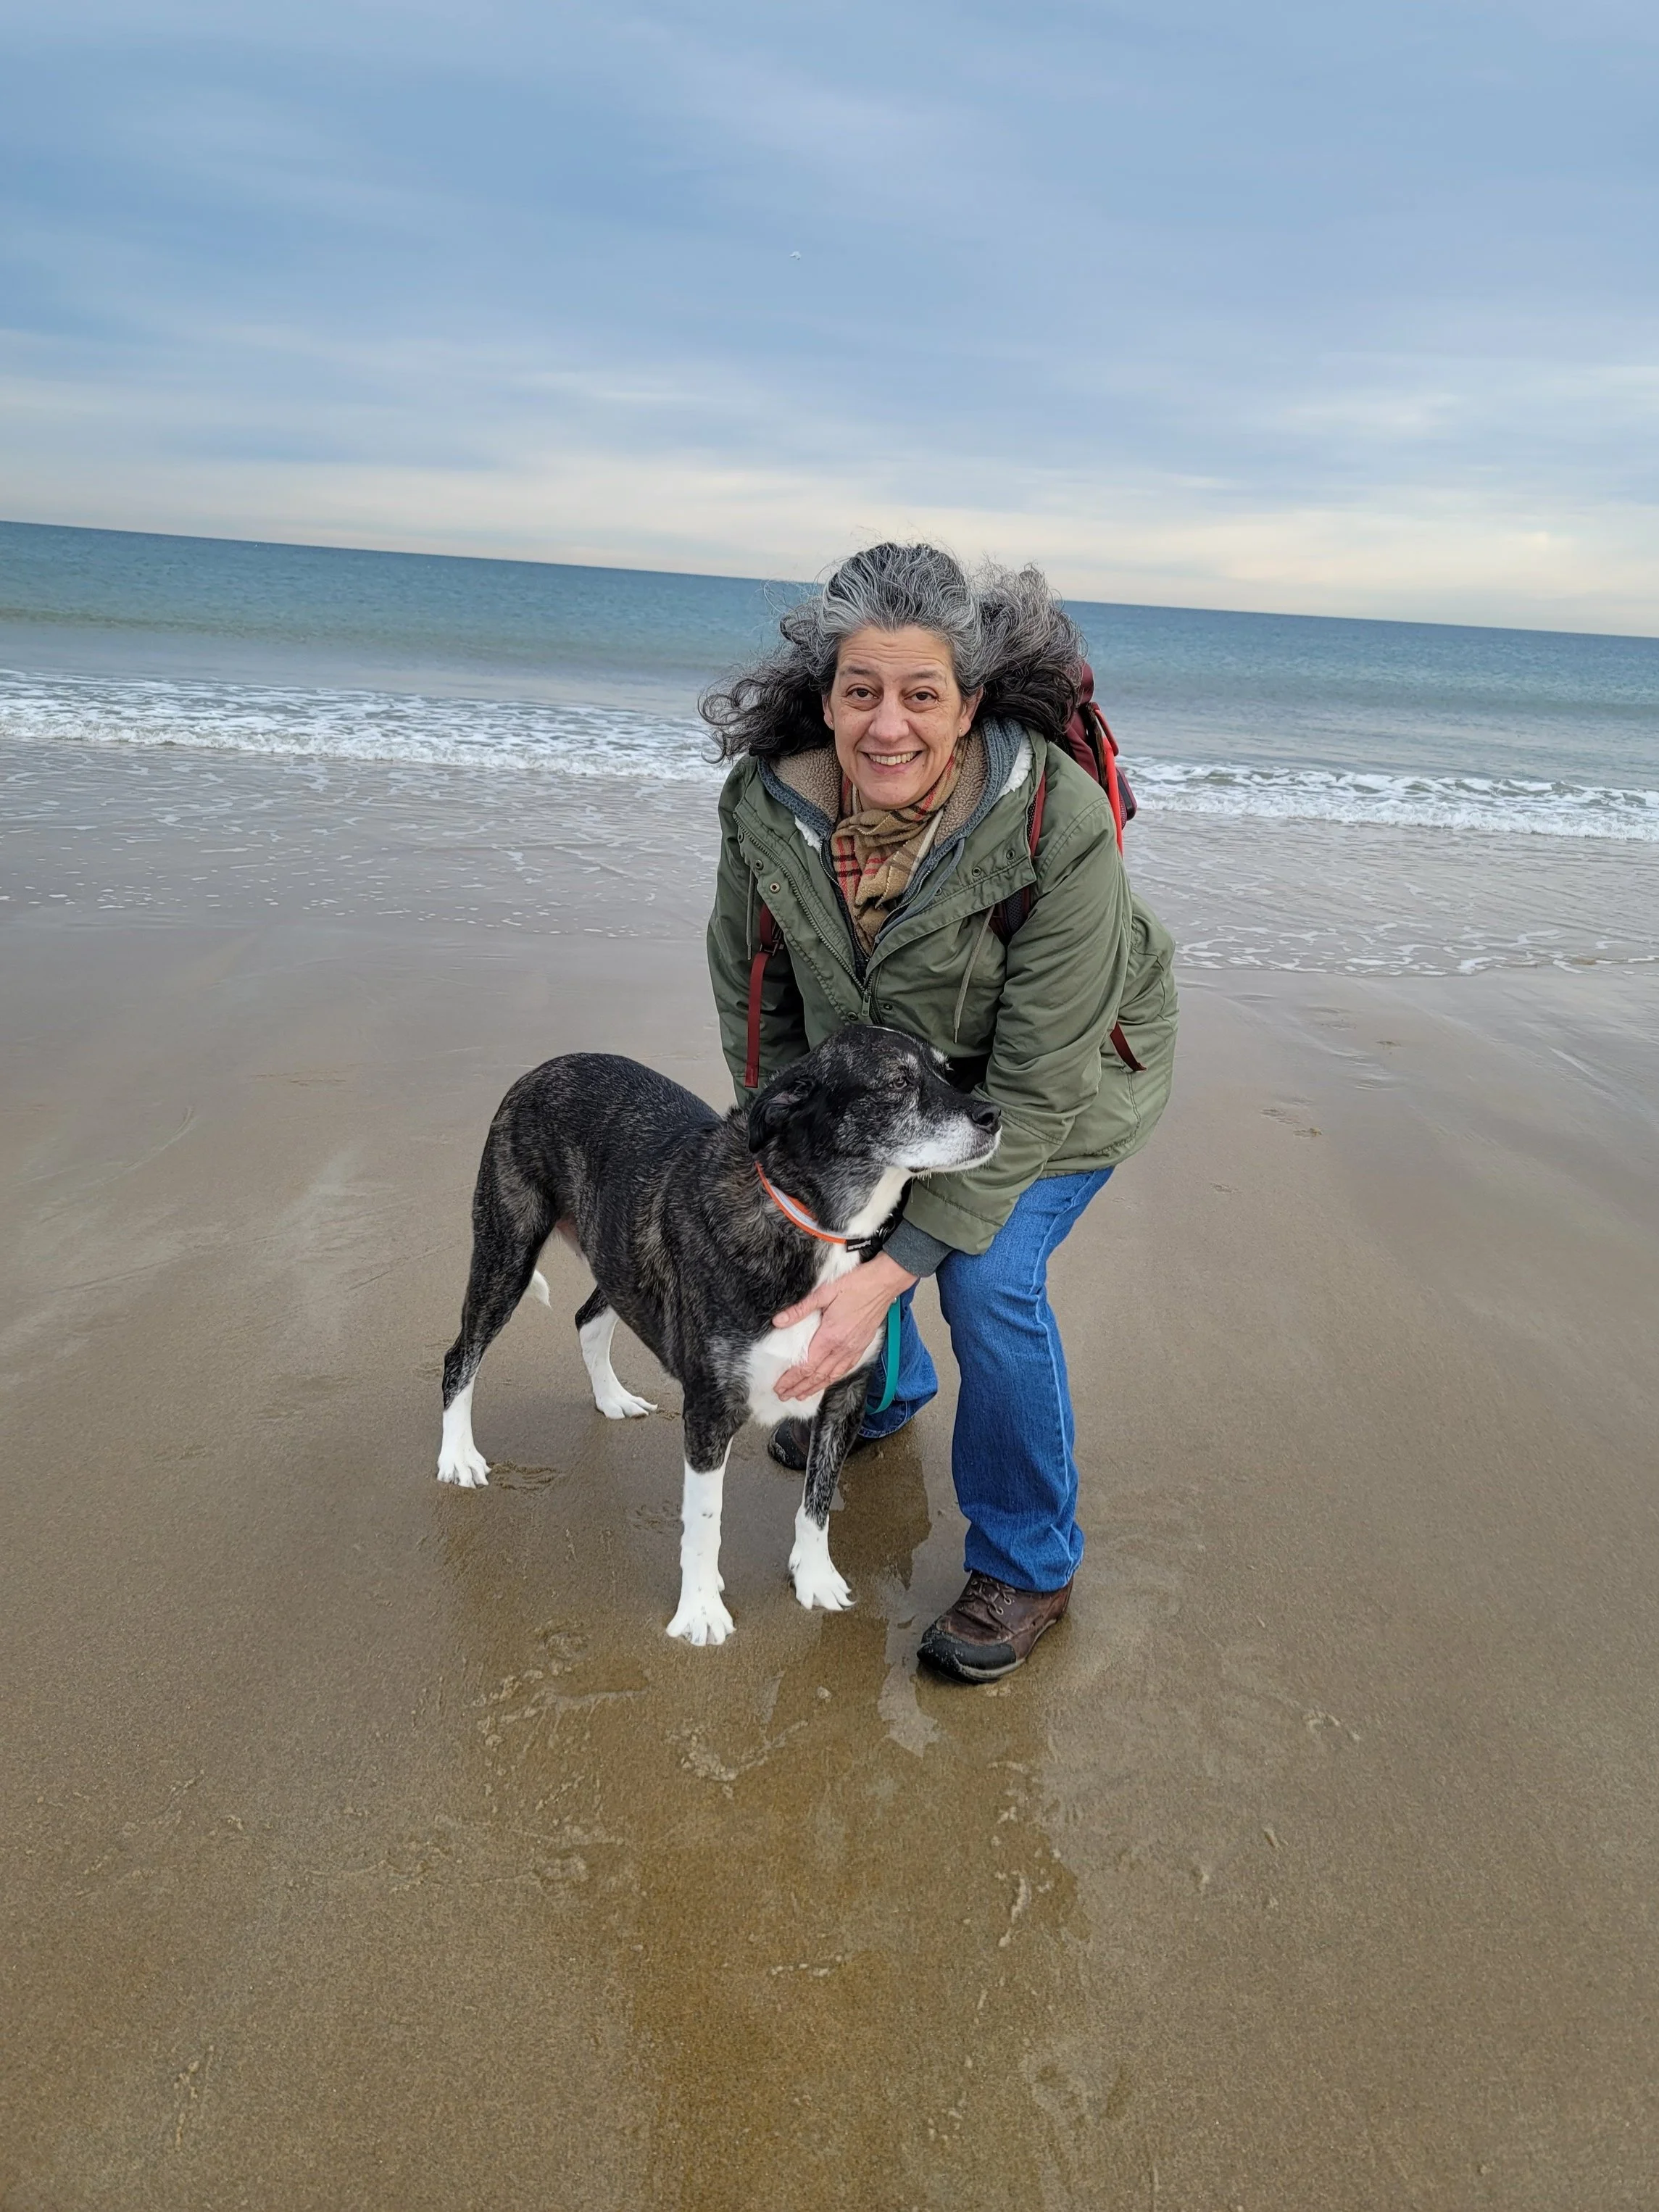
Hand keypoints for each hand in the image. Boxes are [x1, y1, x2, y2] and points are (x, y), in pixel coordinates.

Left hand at [773, 1253, 917, 1402]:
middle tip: (784, 1396)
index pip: (806, 1366)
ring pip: (831, 1376)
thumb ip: (800, 1309)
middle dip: (799, 1387)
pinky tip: (826, 1382)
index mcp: (830, 1336)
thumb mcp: (824, 1293)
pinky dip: (832, 1380)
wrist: (884, 1284)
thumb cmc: (856, 1285)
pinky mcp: (861, 1347)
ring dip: (814, 1388)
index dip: (791, 1379)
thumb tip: (778, 1321)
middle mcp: (842, 1348)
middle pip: (816, 1375)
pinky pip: (844, 1369)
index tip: (779, 1387)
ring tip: (800, 1395)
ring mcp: (853, 1349)